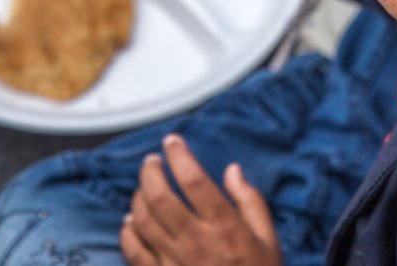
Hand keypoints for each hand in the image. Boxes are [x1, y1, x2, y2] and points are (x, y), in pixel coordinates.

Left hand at [119, 134, 282, 265]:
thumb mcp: (269, 241)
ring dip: (137, 197)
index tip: (173, 141)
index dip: (179, 155)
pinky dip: (127, 232)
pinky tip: (129, 221)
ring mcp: (173, 262)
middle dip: (150, 171)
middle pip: (160, 197)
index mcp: (224, 227)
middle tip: (151, 160)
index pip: (194, 180)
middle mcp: (195, 241)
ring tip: (142, 186)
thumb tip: (232, 170)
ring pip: (142, 221)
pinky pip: (134, 252)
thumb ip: (250, 202)